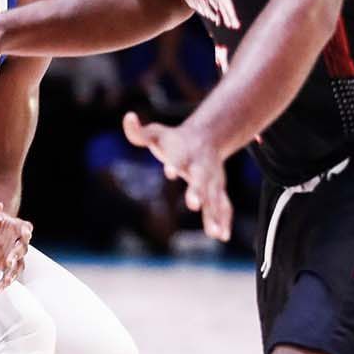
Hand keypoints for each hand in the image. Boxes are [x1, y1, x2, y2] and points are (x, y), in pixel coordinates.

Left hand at [0, 200, 32, 290]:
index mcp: (19, 228)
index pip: (26, 229)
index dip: (27, 232)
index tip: (26, 235)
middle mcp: (20, 242)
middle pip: (22, 249)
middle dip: (17, 254)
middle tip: (11, 259)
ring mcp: (15, 255)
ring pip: (18, 265)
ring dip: (14, 273)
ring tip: (7, 280)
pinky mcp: (7, 265)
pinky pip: (8, 275)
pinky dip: (5, 282)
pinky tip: (0, 288)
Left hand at [122, 110, 232, 241]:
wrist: (207, 138)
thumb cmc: (175, 140)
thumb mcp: (156, 133)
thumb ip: (139, 131)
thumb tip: (128, 117)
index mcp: (185, 153)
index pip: (178, 158)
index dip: (173, 164)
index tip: (168, 172)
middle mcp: (201, 167)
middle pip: (200, 180)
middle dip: (198, 192)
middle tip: (193, 204)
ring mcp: (212, 180)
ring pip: (215, 198)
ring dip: (215, 214)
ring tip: (216, 232)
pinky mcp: (217, 190)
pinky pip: (223, 206)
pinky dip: (224, 220)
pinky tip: (223, 236)